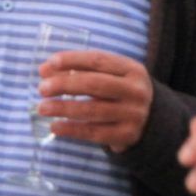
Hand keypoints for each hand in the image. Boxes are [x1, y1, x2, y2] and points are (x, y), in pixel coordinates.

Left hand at [38, 50, 152, 152]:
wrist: (152, 121)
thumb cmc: (121, 92)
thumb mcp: (112, 76)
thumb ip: (82, 70)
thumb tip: (45, 70)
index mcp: (132, 69)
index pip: (98, 60)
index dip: (72, 60)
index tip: (49, 63)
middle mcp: (135, 90)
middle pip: (95, 84)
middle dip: (65, 84)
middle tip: (42, 88)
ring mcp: (133, 114)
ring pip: (92, 110)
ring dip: (63, 108)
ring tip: (42, 108)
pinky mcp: (126, 135)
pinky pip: (94, 132)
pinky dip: (72, 129)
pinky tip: (55, 126)